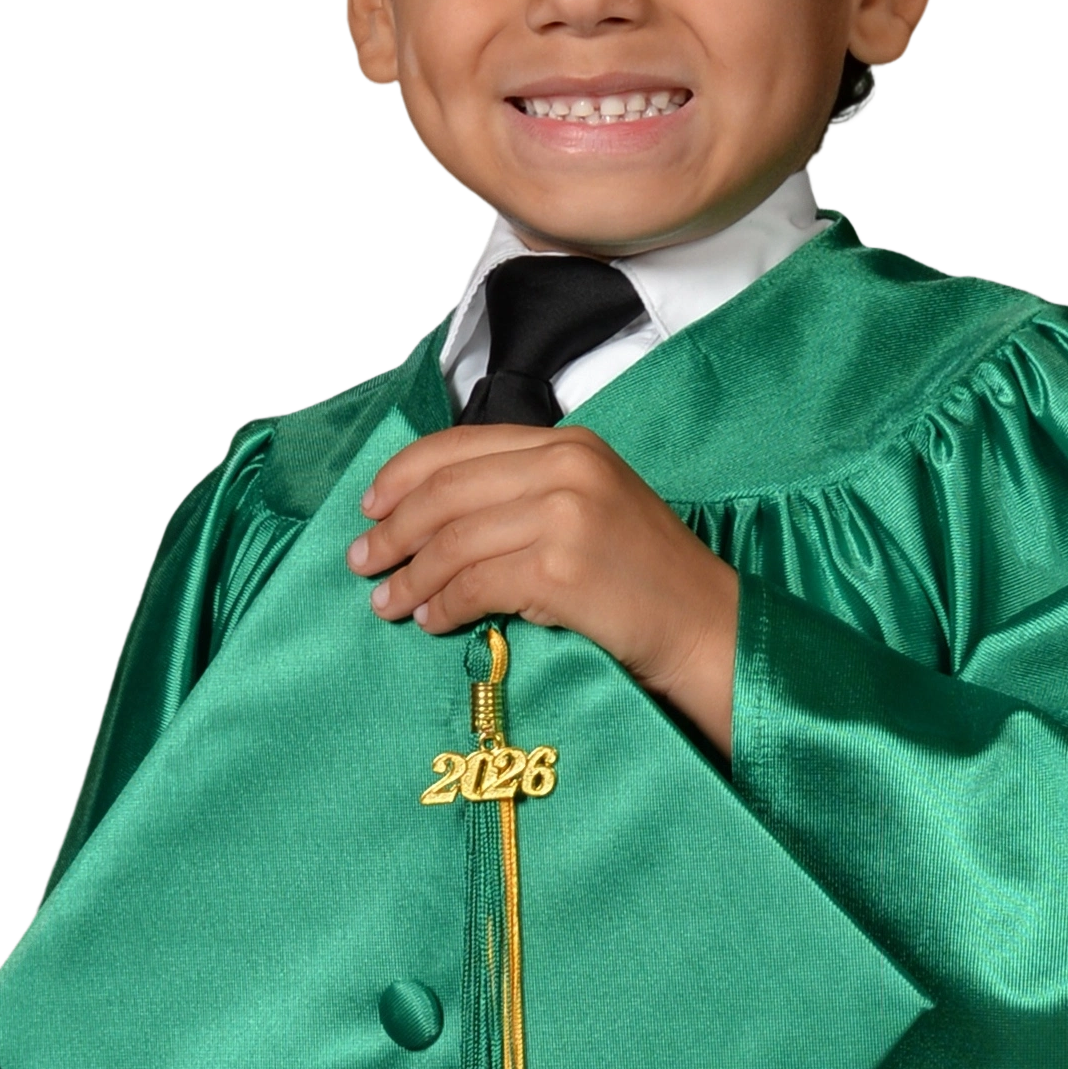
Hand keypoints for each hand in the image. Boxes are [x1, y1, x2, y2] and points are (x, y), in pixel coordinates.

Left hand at [347, 424, 738, 752]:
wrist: (705, 624)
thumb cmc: (646, 577)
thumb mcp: (591, 505)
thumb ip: (526, 492)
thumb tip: (434, 514)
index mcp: (569, 444)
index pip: (460, 445)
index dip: (402, 475)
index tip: (370, 506)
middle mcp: (566, 468)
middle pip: (445, 491)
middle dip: (393, 529)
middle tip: (362, 561)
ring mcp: (564, 517)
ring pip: (452, 541)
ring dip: (409, 576)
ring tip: (385, 603)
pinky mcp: (560, 571)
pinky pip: (473, 586)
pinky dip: (441, 606)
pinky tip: (430, 621)